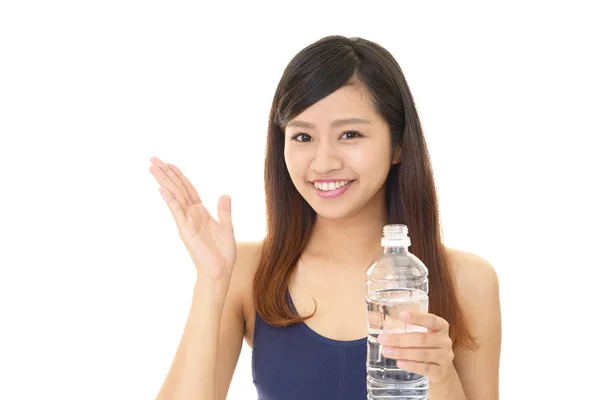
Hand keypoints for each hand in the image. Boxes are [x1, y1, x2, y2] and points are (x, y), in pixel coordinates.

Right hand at [148, 157, 236, 280]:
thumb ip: (224, 211)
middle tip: (152, 159)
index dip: (179, 175)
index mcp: (201, 212)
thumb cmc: (223, 253)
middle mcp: (191, 214)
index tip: (169, 163)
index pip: (188, 189)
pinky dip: (170, 200)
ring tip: (153, 168)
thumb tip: (225, 194)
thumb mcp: (227, 228)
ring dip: (164, 181)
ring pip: (174, 196)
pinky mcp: (185, 230)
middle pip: (177, 189)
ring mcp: (187, 221)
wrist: (220, 271)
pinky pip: (177, 212)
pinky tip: (162, 189)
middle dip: (166, 173)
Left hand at [377, 311, 454, 383]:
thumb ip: (403, 326)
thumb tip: (375, 320)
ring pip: (422, 354)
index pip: (431, 320)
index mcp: (441, 327)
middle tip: (382, 339)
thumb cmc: (426, 346)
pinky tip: (399, 363)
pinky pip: (425, 368)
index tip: (401, 314)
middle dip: (400, 339)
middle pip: (422, 339)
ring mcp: (444, 357)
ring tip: (386, 351)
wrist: (441, 370)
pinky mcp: (440, 372)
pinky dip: (411, 365)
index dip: (417, 317)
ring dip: (402, 352)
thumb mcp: (420, 334)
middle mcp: (445, 341)